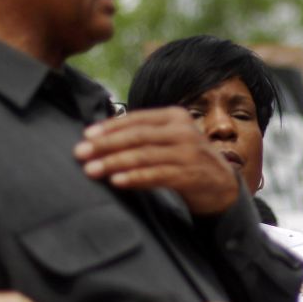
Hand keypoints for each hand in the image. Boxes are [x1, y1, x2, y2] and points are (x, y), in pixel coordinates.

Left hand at [75, 107, 238, 215]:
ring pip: (145, 156)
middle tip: (80, 153)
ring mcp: (188, 153)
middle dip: (106, 145)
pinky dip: (135, 178)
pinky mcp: (190, 175)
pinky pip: (157, 175)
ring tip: (92, 170)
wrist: (222, 185)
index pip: (137, 118)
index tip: (85, 136)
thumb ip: (144, 135)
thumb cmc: (186, 160)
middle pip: (138, 136)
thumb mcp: (169, 139)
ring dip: (115, 163)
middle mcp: (183, 131)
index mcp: (175, 117)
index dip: (110, 127)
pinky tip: (117, 181)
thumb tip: (99, 138)